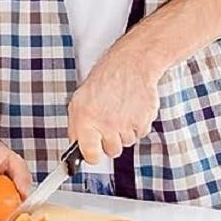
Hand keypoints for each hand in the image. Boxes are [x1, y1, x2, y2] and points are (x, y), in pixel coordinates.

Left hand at [66, 50, 161, 165]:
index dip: (92, 155)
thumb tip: (77, 148)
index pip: (90, 155)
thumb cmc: (104, 81)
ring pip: (127, 142)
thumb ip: (77, 127)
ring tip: (120, 110)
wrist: (130, 65)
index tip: (93, 153)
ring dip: (125, 131)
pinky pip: (140, 133)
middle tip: (109, 123)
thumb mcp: (79, 100)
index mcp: (86, 119)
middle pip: (112, 151)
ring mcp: (126, 124)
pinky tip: (132, 108)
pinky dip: (137, 124)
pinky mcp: (143, 121)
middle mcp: (106, 124)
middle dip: (111, 141)